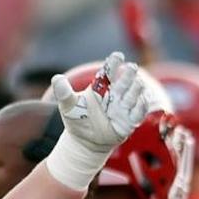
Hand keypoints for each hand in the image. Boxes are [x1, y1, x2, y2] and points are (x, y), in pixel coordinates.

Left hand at [44, 51, 148, 189]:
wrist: (84, 142)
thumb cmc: (78, 119)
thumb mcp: (68, 105)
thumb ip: (63, 92)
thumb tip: (56, 78)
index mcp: (101, 86)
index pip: (110, 70)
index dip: (114, 63)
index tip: (118, 56)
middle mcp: (115, 93)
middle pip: (126, 79)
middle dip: (129, 73)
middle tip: (131, 68)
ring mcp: (123, 106)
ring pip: (135, 93)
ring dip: (137, 88)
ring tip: (137, 83)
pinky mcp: (129, 121)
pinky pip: (139, 111)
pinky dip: (142, 105)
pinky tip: (142, 100)